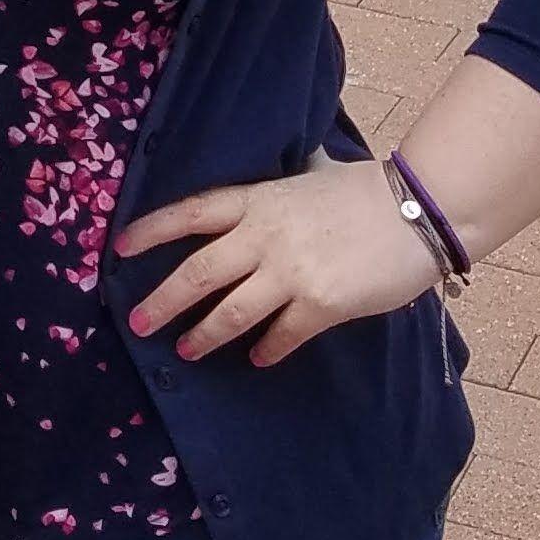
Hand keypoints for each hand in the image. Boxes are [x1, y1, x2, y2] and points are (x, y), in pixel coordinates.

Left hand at [111, 161, 440, 367]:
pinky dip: (266, 349)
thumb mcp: (307, 180)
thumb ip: (276, 197)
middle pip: (198, 272)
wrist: (418, 209)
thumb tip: (257, 201)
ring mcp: (290, 271)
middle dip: (163, 301)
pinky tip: (258, 358)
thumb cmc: (366, 191)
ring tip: (187, 351)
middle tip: (138, 323)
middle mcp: (264, 235)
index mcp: (259, 200)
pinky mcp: (320, 304)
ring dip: (204, 334)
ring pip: (229, 311)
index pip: (191, 212)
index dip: (151, 230)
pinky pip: (280, 335)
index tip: (120, 248)